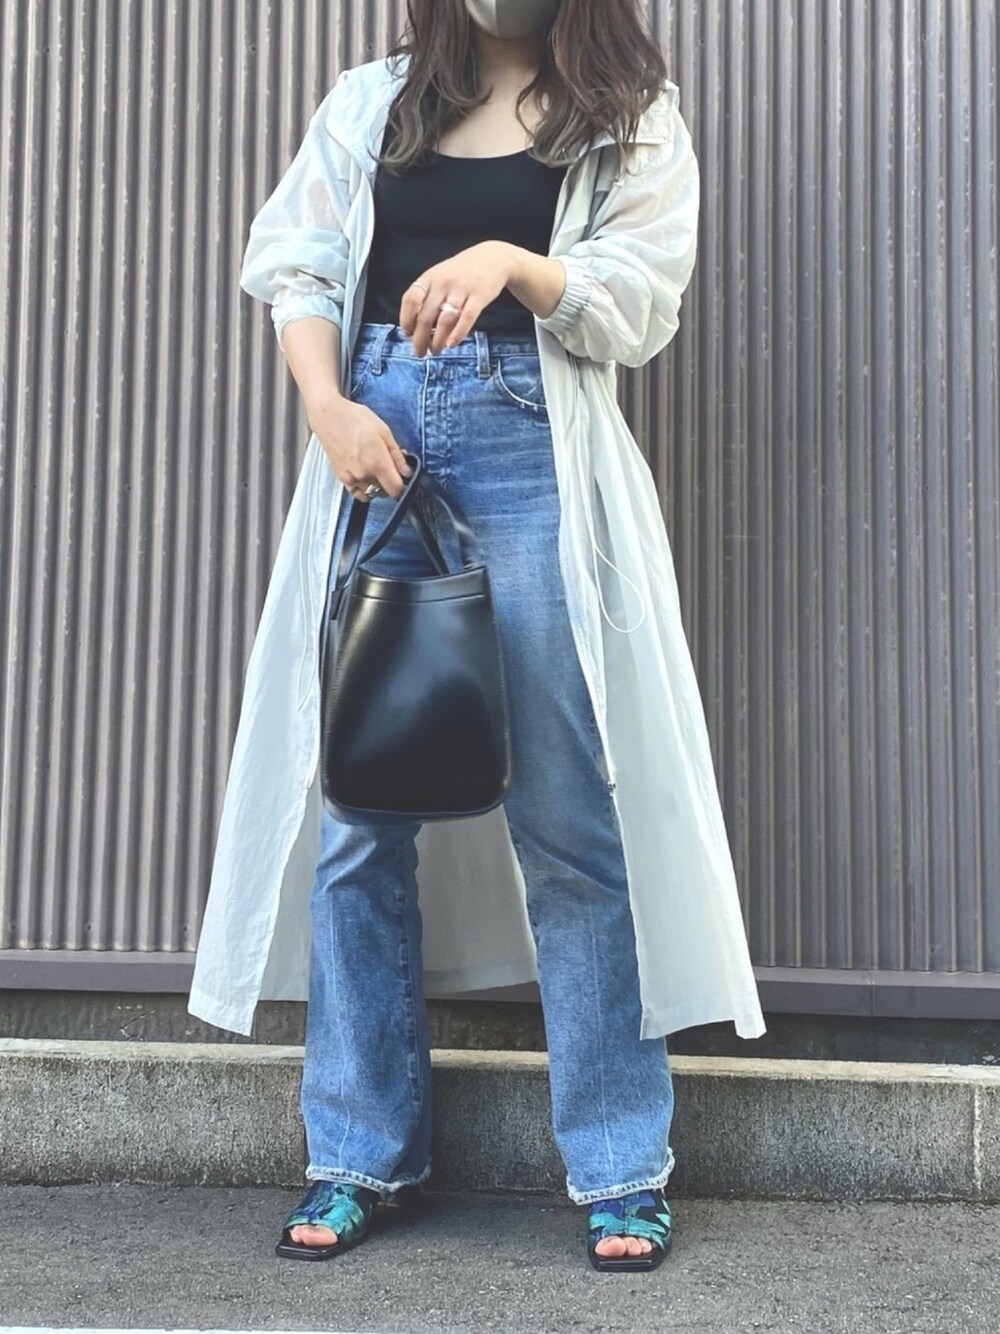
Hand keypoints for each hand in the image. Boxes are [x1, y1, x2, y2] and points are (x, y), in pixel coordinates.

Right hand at [305, 389, 411, 500]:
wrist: (329, 417)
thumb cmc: (355, 419)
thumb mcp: (384, 432)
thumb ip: (397, 456)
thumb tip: (407, 472)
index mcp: (378, 463)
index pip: (396, 490)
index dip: (404, 486)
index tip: (403, 478)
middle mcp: (364, 475)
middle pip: (385, 491)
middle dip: (391, 482)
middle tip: (389, 465)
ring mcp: (352, 478)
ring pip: (372, 492)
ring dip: (378, 485)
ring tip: (376, 467)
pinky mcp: (341, 478)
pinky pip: (358, 493)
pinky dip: (365, 489)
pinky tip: (366, 477)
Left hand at [400, 241, 518, 356]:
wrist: (493, 258)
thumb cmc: (461, 271)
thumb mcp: (439, 276)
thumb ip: (427, 295)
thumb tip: (413, 325)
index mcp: (430, 277)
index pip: (411, 300)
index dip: (406, 320)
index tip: (407, 334)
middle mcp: (443, 283)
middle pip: (426, 316)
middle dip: (420, 339)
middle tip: (420, 352)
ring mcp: (462, 289)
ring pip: (444, 321)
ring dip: (437, 341)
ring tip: (435, 351)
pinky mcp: (479, 296)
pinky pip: (466, 319)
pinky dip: (457, 334)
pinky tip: (451, 344)